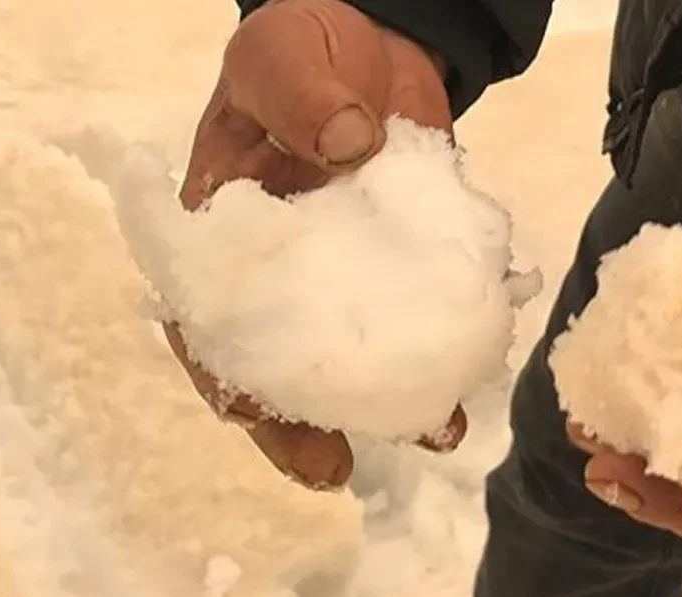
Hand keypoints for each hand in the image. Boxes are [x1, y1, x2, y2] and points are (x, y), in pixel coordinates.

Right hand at [170, 0, 461, 489]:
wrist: (378, 43)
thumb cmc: (304, 51)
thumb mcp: (281, 55)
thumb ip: (299, 94)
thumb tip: (345, 145)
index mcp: (225, 240)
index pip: (208, 326)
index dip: (224, 382)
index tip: (254, 421)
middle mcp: (285, 277)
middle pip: (280, 368)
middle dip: (302, 425)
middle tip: (335, 470)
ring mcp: (350, 280)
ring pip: (357, 359)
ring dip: (388, 405)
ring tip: (431, 432)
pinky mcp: (410, 269)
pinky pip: (423, 320)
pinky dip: (446, 351)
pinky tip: (473, 376)